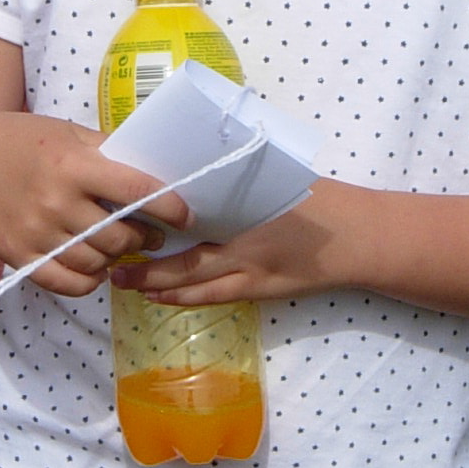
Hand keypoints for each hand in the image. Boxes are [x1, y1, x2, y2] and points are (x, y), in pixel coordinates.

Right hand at [0, 113, 188, 297]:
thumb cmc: (26, 142)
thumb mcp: (69, 134)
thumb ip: (109, 153)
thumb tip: (158, 172)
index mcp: (73, 164)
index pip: (135, 190)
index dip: (169, 207)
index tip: (186, 217)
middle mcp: (56, 200)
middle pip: (118, 236)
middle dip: (142, 238)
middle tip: (149, 235)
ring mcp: (35, 232)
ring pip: (96, 264)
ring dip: (116, 261)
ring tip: (119, 248)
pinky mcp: (18, 255)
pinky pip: (67, 284)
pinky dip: (88, 282)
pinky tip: (94, 270)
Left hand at [126, 181, 363, 305]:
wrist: (357, 237)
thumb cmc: (318, 199)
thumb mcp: (276, 177)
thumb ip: (236, 179)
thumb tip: (192, 169)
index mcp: (246, 209)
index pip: (189, 214)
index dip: (153, 217)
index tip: (123, 212)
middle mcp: (244, 245)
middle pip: (184, 260)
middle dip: (145, 264)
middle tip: (111, 261)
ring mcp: (253, 273)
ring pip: (195, 285)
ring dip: (158, 285)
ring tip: (126, 283)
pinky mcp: (261, 290)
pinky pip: (215, 296)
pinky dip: (186, 297)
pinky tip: (163, 296)